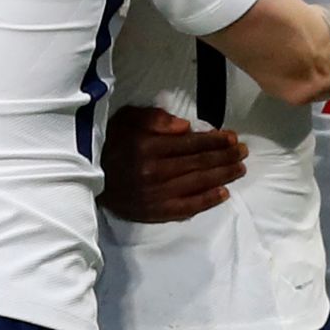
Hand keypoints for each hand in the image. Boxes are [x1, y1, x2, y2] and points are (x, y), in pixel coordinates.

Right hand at [97, 106, 246, 222]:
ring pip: (197, 184)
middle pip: (199, 163)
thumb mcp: (127, 118)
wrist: (86, 175)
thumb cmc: (110, 141)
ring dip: (223, 176)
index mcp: (149, 146)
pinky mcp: (154, 212)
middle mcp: (155, 171)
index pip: (192, 143)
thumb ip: (156, 119)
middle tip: (243, 152)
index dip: (216, 140)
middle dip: (225, 156)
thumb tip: (186, 127)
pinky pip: (186, 207)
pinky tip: (223, 194)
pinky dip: (206, 201)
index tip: (233, 137)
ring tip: (240, 169)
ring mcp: (155, 194)